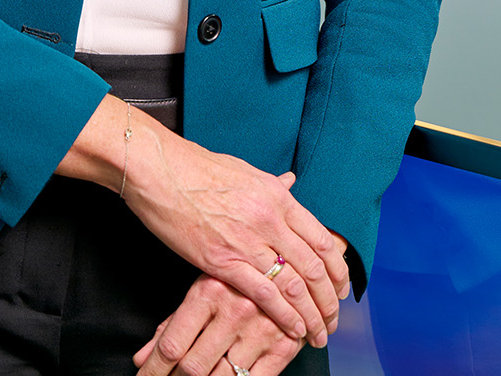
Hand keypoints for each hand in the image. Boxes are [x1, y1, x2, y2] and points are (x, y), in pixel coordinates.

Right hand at [123, 113, 349, 346]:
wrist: (160, 170)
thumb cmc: (197, 168)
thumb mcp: (244, 171)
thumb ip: (271, 185)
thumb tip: (290, 182)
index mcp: (276, 196)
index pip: (322, 239)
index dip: (337, 269)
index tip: (340, 286)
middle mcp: (269, 219)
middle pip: (314, 267)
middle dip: (328, 299)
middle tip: (333, 318)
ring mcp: (247, 241)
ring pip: (294, 286)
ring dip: (311, 314)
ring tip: (318, 332)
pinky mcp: (222, 261)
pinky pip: (264, 294)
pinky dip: (284, 316)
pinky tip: (294, 329)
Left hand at [133, 273, 305, 375]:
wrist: (292, 265)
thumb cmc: (236, 278)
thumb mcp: (202, 291)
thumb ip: (172, 326)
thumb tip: (142, 359)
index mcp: (209, 291)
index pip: (172, 344)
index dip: (153, 370)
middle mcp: (235, 311)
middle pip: (194, 367)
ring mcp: (261, 330)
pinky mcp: (284, 347)